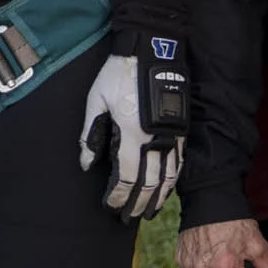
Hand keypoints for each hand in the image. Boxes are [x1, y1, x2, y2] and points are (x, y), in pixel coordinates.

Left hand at [80, 54, 182, 217]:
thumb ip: (90, 134)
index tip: (111, 206)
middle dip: (137, 203)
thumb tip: (86, 163)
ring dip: (158, 197)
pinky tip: (166, 188)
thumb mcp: (96, 100)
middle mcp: (154, 139)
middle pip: (148, 183)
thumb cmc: (119, 73)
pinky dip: (172, 180)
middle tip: (128, 218)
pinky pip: (178, 162)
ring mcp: (171, 135)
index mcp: (131, 133)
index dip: (118, 195)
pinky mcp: (181, 129)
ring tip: (149, 211)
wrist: (151, 50)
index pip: (125, 177)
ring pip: (167, 177)